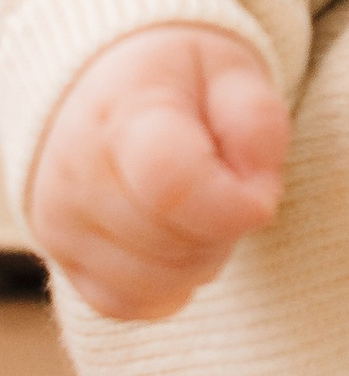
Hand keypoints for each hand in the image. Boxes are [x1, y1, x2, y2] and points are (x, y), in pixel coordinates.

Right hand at [28, 25, 290, 320]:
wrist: (109, 82)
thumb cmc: (183, 75)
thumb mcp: (234, 71)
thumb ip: (258, 124)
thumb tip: (259, 199)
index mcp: (125, 112)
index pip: (172, 185)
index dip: (232, 206)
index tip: (263, 198)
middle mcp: (78, 174)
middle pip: (169, 242)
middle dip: (225, 226)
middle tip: (235, 184)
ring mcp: (60, 223)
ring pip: (150, 283)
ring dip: (201, 258)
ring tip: (209, 207)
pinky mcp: (59, 260)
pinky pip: (123, 305)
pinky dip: (167, 286)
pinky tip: (181, 241)